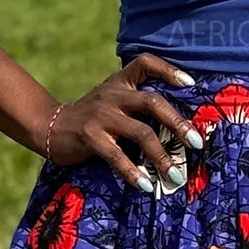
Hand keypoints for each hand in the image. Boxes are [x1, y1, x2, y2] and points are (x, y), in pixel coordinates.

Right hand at [42, 54, 203, 190]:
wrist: (52, 127)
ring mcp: (102, 115)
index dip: (169, 70)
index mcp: (121, 82)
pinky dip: (133, 172)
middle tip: (197, 143)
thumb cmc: (93, 118)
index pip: (145, 63)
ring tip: (174, 175)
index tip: (190, 84)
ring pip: (140, 132)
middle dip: (178, 123)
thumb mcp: (113, 102)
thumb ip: (137, 106)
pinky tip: (146, 185)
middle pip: (152, 102)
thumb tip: (179, 128)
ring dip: (161, 156)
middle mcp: (113, 94)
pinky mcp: (90, 137)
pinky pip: (116, 155)